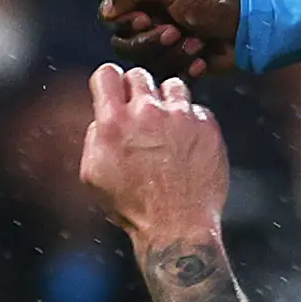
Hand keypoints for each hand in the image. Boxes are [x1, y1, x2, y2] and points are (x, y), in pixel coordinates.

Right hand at [79, 63, 229, 248]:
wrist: (176, 228)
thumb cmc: (133, 207)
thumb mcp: (93, 175)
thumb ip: (95, 137)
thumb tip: (102, 117)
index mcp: (113, 124)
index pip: (106, 73)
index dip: (109, 82)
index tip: (114, 91)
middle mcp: (147, 113)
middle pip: (139, 74)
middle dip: (136, 90)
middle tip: (140, 113)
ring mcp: (180, 117)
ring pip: (172, 85)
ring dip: (166, 101)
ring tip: (167, 126)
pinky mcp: (207, 126)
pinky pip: (197, 109)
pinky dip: (191, 122)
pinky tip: (187, 144)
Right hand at [101, 0, 240, 77]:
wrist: (252, 22)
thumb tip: (108, 10)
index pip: (112, 18)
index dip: (126, 23)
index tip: (147, 17)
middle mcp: (153, 22)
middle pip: (125, 46)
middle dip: (150, 42)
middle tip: (177, 30)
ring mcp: (168, 45)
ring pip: (147, 64)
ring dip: (173, 53)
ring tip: (197, 41)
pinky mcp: (183, 64)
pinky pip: (170, 76)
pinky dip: (188, 65)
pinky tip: (204, 54)